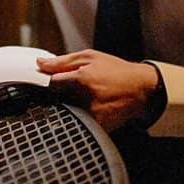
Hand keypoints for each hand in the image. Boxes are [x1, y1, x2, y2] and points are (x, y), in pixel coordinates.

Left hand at [36, 50, 158, 130]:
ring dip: (70, 106)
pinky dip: (81, 117)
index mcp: (82, 79)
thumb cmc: (117, 70)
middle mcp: (86, 98)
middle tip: (71, 91)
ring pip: (68, 112)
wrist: (143, 89)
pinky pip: (80, 123)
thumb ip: (62, 61)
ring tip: (85, 98)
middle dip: (60, 95)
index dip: (49, 83)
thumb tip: (40, 63)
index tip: (51, 83)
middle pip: (58, 100)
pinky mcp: (99, 126)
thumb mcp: (90, 57)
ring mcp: (93, 114)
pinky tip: (91, 108)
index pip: (51, 84)